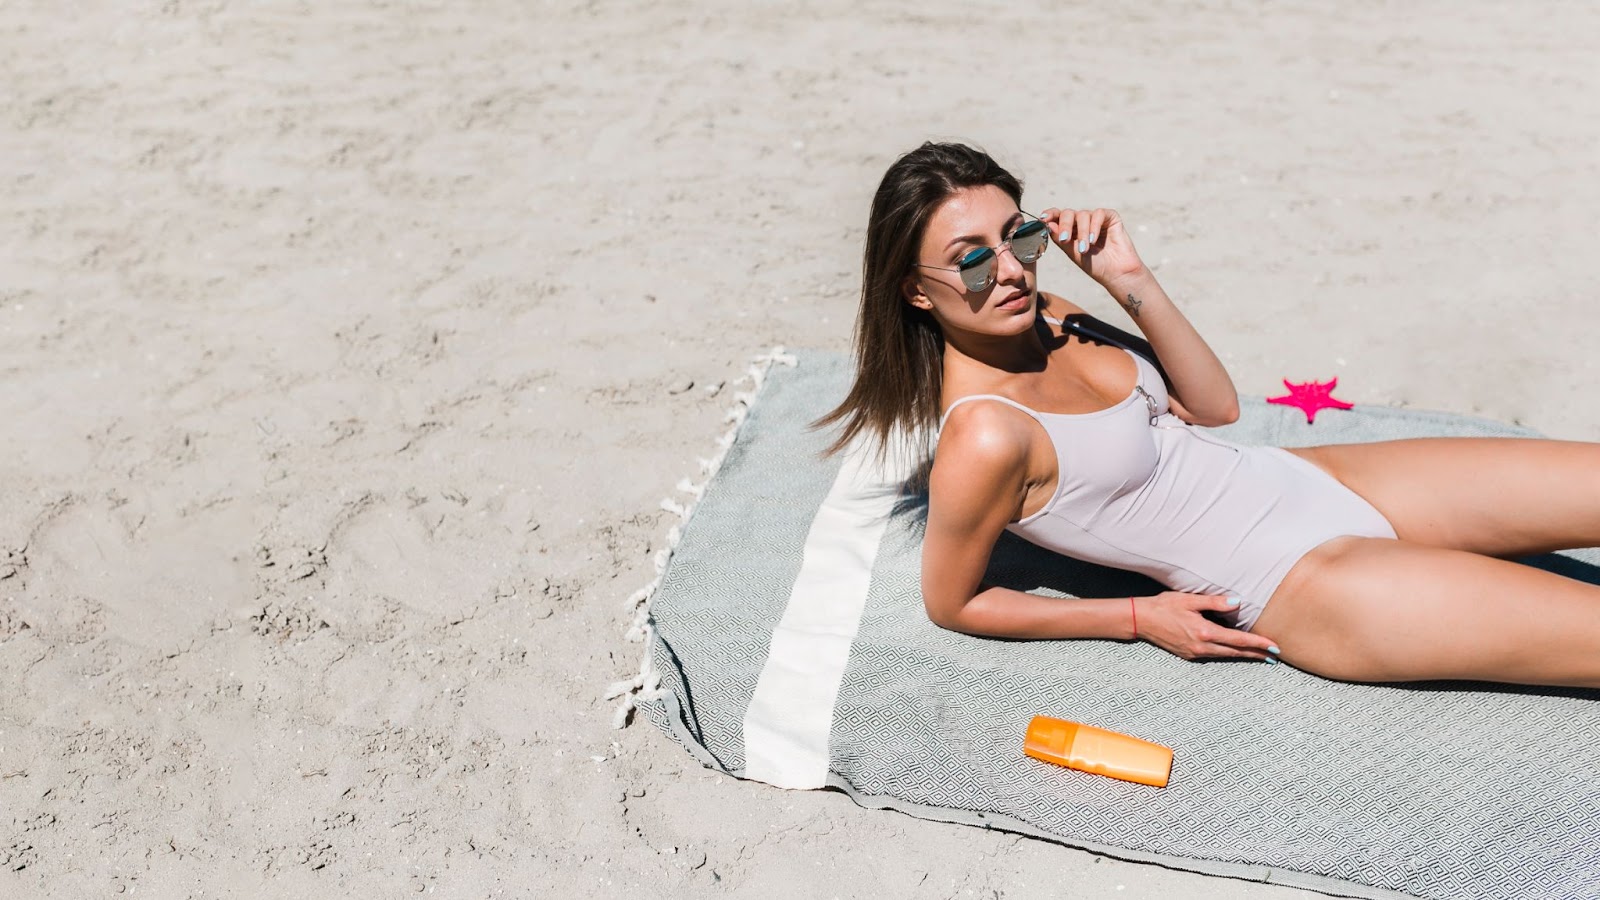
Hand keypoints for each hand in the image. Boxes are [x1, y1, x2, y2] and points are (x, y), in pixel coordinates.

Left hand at [1039, 207, 1146, 287]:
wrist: (1116, 273)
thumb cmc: (1095, 265)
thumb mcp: (1073, 253)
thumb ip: (1061, 239)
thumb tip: (1047, 224)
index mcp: (1071, 230)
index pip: (1057, 216)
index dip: (1049, 214)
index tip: (1042, 219)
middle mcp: (1082, 222)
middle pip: (1068, 213)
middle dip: (1065, 225)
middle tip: (1065, 239)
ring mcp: (1096, 219)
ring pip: (1083, 215)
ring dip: (1083, 232)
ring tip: (1085, 249)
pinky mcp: (1110, 217)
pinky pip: (1098, 214)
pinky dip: (1094, 226)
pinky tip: (1094, 240)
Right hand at [1135, 592, 1281, 662]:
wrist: (1141, 620)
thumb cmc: (1164, 606)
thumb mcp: (1189, 600)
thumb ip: (1214, 602)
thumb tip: (1237, 602)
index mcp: (1205, 632)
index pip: (1238, 639)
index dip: (1258, 644)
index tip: (1274, 647)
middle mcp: (1202, 646)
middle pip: (1236, 652)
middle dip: (1256, 654)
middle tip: (1274, 656)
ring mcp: (1195, 652)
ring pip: (1225, 655)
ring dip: (1243, 654)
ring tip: (1259, 655)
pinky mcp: (1188, 654)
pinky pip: (1213, 654)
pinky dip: (1227, 652)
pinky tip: (1233, 649)